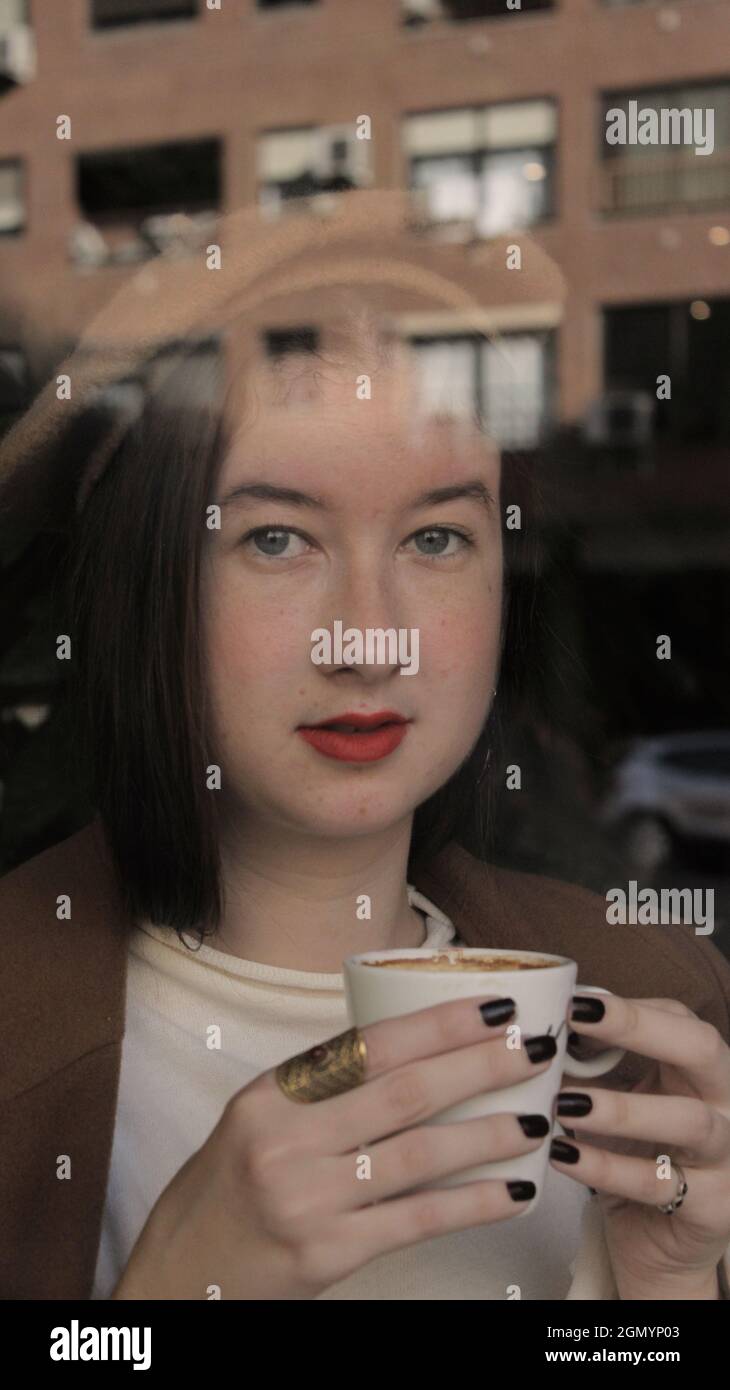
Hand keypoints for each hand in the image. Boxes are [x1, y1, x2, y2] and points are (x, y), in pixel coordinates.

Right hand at [112, 992, 555, 1299]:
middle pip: (404, 1092)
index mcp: (273, 1093)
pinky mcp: (327, 1255)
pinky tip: (512, 1191)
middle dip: (479, 1067)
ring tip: (536, 1120)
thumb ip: (324, 1089)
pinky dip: (472, 1204)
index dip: (440, 1024)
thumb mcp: (259, 1119)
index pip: (370, 1044)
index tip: (495, 1008)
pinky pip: (416, 1222)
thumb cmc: (228, 1188)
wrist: (180, 1275)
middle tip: (535, 1050)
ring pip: (419, 1156)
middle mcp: (287, 1140)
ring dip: (488, 1135)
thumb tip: (417, 1050)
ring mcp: (308, 1200)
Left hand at [550, 993, 729, 1298]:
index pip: (678, 1018)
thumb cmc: (643, 1160)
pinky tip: (562, 1154)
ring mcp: (728, 1157)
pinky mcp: (714, 1208)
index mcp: (704, 1071)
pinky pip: (657, 1183)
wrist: (666, 1247)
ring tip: (564, 1101)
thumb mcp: (627, 1105)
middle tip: (577, 1019)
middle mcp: (726, 1105)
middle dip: (638, 1027)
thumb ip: (596, 1069)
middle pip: (699, 1049)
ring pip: (687, 1120)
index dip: (628, 1006)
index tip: (571, 997)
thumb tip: (541, 1031)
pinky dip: (605, 1167)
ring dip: (620, 1107)